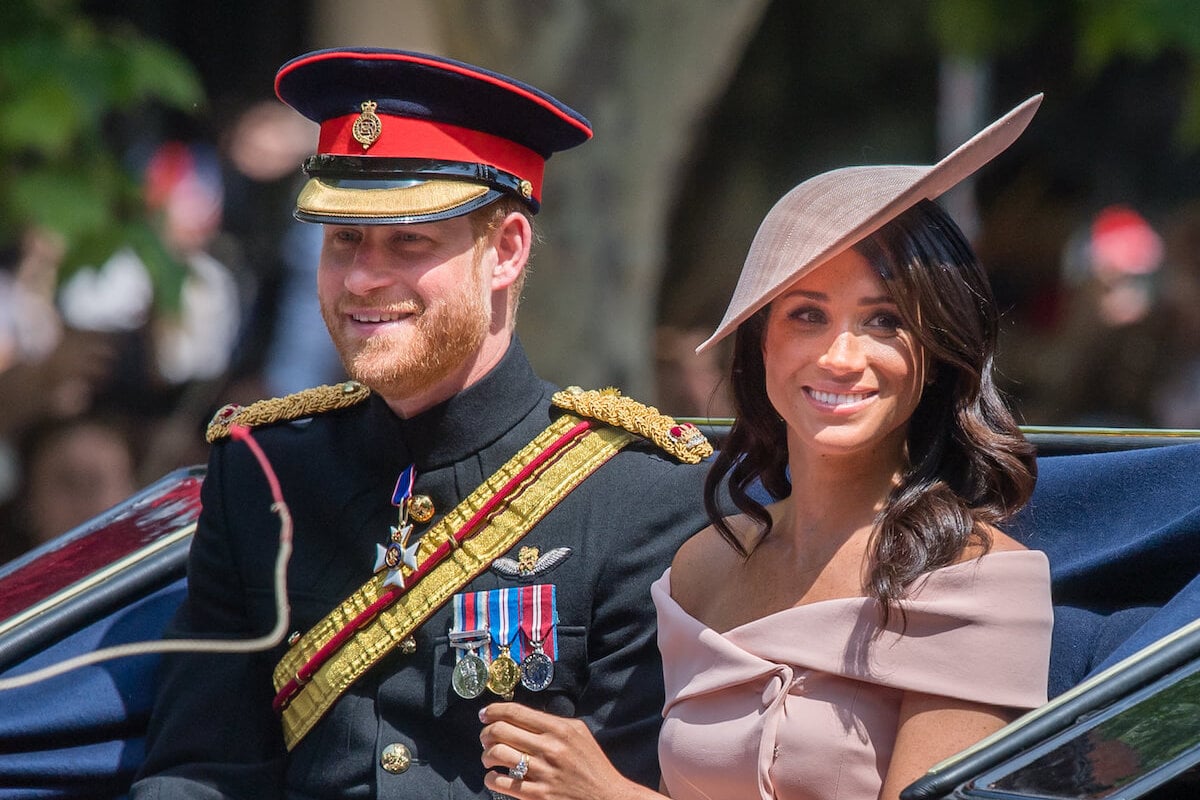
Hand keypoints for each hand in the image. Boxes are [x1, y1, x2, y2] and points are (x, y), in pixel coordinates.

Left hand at [479, 703, 660, 799]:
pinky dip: (491, 778)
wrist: (606, 798)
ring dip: (486, 755)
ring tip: (489, 758)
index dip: (493, 710)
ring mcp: (542, 773)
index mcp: (559, 729)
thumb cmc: (592, 765)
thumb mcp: (578, 734)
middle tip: (485, 737)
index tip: (484, 714)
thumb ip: (553, 722)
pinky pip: (500, 783)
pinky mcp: (537, 796)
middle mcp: (549, 748)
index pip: (516, 712)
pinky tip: (495, 777)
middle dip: (485, 733)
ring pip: (497, 754)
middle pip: (500, 731)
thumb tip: (521, 717)